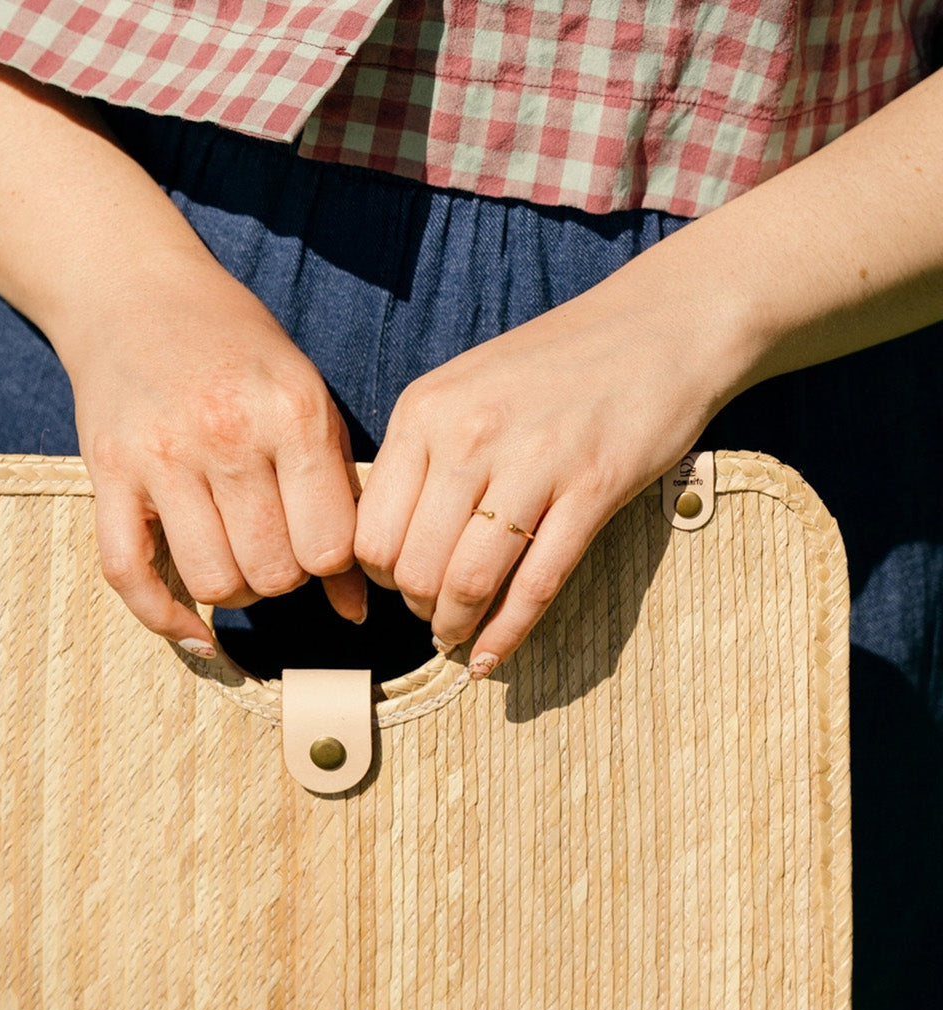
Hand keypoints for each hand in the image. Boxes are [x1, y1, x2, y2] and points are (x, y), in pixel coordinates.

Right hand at [65, 247, 365, 653]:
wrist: (135, 293)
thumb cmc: (236, 352)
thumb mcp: (305, 402)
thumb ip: (339, 497)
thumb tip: (356, 610)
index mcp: (290, 413)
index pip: (330, 545)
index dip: (330, 562)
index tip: (316, 542)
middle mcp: (226, 435)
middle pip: (274, 572)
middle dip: (282, 577)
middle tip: (273, 546)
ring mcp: (161, 456)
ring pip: (214, 582)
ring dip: (232, 590)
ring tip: (234, 557)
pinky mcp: (107, 473)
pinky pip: (131, 576)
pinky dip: (166, 619)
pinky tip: (196, 628)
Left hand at [354, 266, 741, 675]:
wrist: (664, 325)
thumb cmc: (559, 365)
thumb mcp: (465, 389)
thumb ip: (423, 456)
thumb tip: (387, 545)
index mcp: (425, 411)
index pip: (371, 532)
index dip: (382, 578)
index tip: (402, 586)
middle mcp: (468, 434)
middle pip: (413, 567)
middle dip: (420, 607)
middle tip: (437, 615)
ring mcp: (533, 462)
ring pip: (467, 583)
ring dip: (459, 626)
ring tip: (460, 636)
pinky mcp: (593, 489)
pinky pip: (536, 586)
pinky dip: (508, 634)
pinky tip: (493, 658)